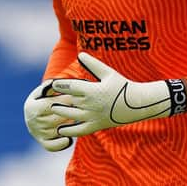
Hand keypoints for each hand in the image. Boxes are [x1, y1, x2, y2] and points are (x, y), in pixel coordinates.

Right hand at [23, 80, 74, 151]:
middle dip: (70, 113)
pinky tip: (69, 138)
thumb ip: (49, 87)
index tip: (76, 97)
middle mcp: (32, 122)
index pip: (51, 104)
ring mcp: (37, 133)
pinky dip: (61, 144)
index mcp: (31, 107)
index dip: (65, 101)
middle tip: (82, 109)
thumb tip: (55, 83)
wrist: (34, 116)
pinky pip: (52, 146)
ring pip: (57, 131)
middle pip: (56, 119)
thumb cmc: (42, 100)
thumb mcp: (42, 91)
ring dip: (69, 127)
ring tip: (78, 120)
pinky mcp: (42, 143)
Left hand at [51, 53, 186, 136]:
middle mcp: (90, 104)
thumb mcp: (107, 73)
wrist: (137, 104)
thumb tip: (80, 54)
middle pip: (68, 101)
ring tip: (53, 109)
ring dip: (60, 112)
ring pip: (70, 115)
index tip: (53, 84)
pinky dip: (69, 131)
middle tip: (49, 97)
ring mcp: (92, 117)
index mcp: (91, 90)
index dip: (58, 85)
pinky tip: (60, 130)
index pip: (69, 87)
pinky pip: (79, 131)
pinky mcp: (96, 126)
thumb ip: (92, 64)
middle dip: (59, 98)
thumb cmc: (122, 85)